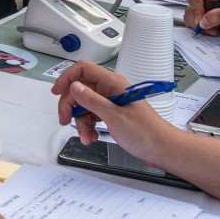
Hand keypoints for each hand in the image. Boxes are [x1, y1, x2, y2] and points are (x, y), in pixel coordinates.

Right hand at [50, 61, 173, 165]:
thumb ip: (92, 100)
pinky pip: (92, 116)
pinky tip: (91, 138)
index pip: (83, 69)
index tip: (56, 94)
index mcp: (112, 83)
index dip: (67, 78)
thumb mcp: (114, 117)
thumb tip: (73, 86)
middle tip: (65, 121)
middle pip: (79, 89)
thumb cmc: (143, 132)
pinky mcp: (111, 115)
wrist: (162, 149)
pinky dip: (88, 127)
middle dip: (70, 106)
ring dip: (80, 122)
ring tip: (86, 138)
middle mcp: (109, 89)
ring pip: (84, 106)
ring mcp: (110, 102)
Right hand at [183, 0, 219, 36]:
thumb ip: (218, 16)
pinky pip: (200, 26)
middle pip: (190, 8)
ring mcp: (209, 12)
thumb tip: (201, 23)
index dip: (194, 7)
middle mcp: (209, 0)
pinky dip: (203, 31)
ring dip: (199, 26)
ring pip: (192, 18)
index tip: (201, 19)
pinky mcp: (212, 22)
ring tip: (212, 31)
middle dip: (195, 19)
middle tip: (206, 28)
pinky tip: (214, 33)